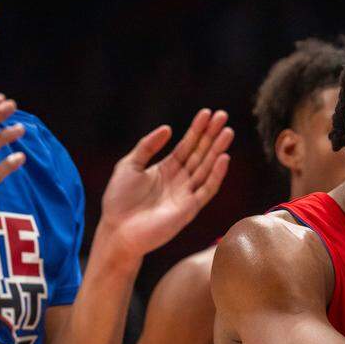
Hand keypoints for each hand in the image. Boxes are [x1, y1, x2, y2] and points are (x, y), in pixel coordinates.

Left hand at [98, 108, 232, 260]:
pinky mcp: (189, 209)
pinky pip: (207, 189)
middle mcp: (179, 180)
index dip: (197, 129)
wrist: (117, 230)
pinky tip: (223, 158)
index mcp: (166, 169)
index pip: (186, 145)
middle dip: (212, 135)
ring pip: (206, 168)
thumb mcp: (129, 165)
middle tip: (223, 116)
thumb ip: (147, 146)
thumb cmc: (119, 201)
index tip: (207, 113)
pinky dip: (216, 175)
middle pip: (200, 153)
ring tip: (227, 131)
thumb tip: (168, 128)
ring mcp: (186, 194)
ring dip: (218, 150)